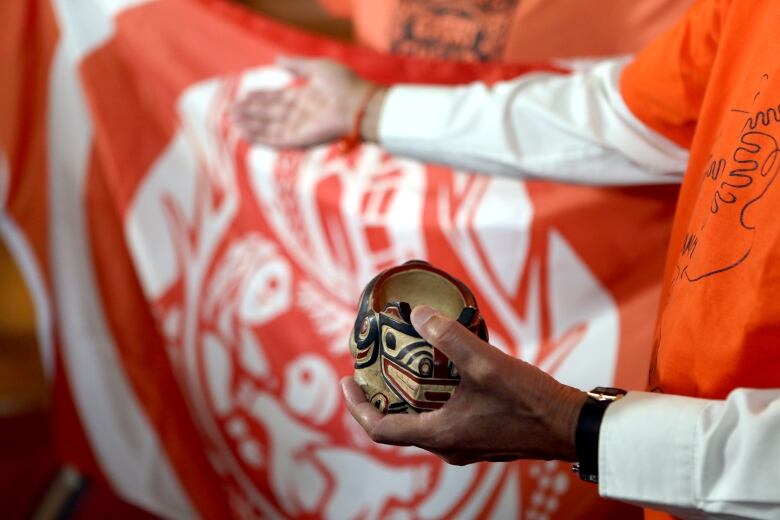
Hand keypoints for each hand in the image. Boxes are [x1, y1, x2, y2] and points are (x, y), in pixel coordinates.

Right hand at [232, 57, 379, 147]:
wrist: (358, 105)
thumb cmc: (345, 84)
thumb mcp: (318, 68)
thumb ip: (297, 65)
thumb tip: (276, 59)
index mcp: (306, 98)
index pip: (278, 99)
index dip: (261, 97)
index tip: (244, 94)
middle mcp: (302, 115)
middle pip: (270, 114)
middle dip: (251, 111)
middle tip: (231, 108)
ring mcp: (301, 129)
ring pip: (270, 127)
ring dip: (251, 124)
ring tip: (232, 119)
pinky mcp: (301, 141)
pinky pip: (276, 141)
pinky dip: (260, 138)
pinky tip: (245, 133)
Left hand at [341, 305, 586, 464]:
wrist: (571, 425)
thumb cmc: (529, 401)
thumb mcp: (485, 363)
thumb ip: (450, 338)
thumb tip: (419, 314)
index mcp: (441, 435)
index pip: (381, 430)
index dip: (358, 406)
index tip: (348, 381)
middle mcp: (449, 446)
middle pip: (399, 428)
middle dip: (381, 399)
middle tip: (374, 370)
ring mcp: (467, 445)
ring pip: (423, 424)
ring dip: (407, 399)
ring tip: (404, 368)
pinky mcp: (483, 438)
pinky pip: (445, 421)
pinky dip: (432, 401)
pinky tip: (444, 376)